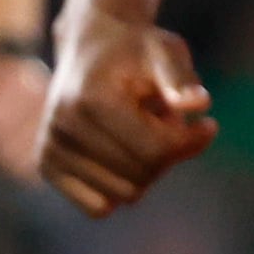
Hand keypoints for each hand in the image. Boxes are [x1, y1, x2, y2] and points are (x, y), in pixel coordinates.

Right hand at [37, 13, 213, 216]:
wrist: (89, 45)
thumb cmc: (136, 49)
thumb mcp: (166, 51)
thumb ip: (182, 79)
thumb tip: (198, 105)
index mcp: (91, 100)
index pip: (155, 151)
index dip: (192, 141)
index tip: (207, 124)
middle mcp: (63, 127)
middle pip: (141, 177)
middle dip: (169, 155)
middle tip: (171, 125)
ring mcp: (50, 149)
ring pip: (124, 196)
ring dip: (146, 171)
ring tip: (144, 136)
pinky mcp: (46, 165)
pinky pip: (97, 208)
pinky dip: (120, 189)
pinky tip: (125, 158)